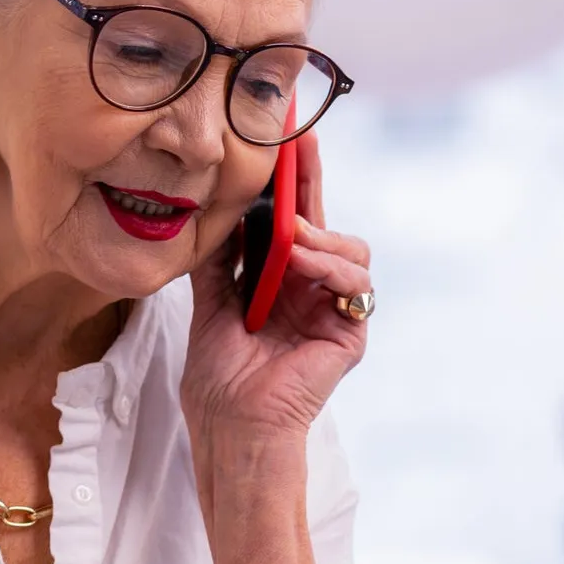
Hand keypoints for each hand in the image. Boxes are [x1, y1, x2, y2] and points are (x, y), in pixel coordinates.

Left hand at [183, 131, 372, 441]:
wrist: (231, 425)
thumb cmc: (219, 378)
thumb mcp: (210, 304)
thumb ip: (219, 259)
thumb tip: (217, 208)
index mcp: (281, 282)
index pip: (290, 222)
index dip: (288, 182)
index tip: (280, 138)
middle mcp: (313, 290)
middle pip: (324, 221)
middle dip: (311, 180)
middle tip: (301, 140)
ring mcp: (336, 308)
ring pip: (349, 247)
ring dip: (317, 235)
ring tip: (288, 234)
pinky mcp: (352, 330)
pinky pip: (354, 282)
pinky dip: (326, 265)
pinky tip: (300, 261)